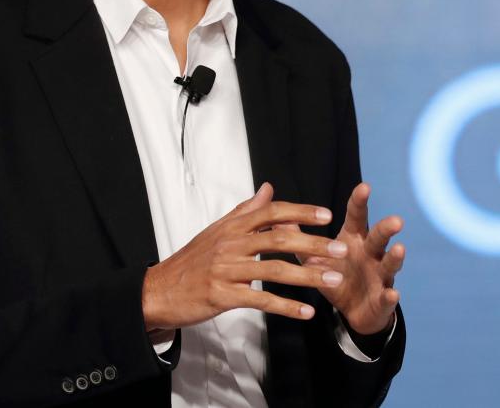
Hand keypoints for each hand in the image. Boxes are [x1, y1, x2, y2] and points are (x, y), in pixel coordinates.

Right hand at [141, 182, 347, 331]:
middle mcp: (231, 244)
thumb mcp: (217, 230)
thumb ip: (246, 210)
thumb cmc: (192, 260)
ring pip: (274, 270)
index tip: (327, 215)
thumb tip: (268, 188)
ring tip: (333, 280)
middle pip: (279, 240)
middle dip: (313, 244)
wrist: (158, 291)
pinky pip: (260, 300)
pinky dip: (286, 306)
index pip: (272, 212)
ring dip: (307, 276)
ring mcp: (226, 270)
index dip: (301, 212)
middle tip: (341, 249)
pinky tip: (306, 312)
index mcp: (232, 227)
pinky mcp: (222, 296)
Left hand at [282, 183, 404, 335]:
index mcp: (354, 240)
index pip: (358, 217)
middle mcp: (371, 253)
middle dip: (387, 228)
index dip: (360, 202)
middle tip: (395, 220)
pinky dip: (390, 297)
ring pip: (390, 263)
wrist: (355, 311)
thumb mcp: (314, 258)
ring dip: (395, 257)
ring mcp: (380, 275)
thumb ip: (298, 238)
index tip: (364, 187)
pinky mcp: (383, 299)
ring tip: (400, 250)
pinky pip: (388, 297)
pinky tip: (392, 294)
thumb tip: (276, 218)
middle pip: (379, 237)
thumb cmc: (337, 275)